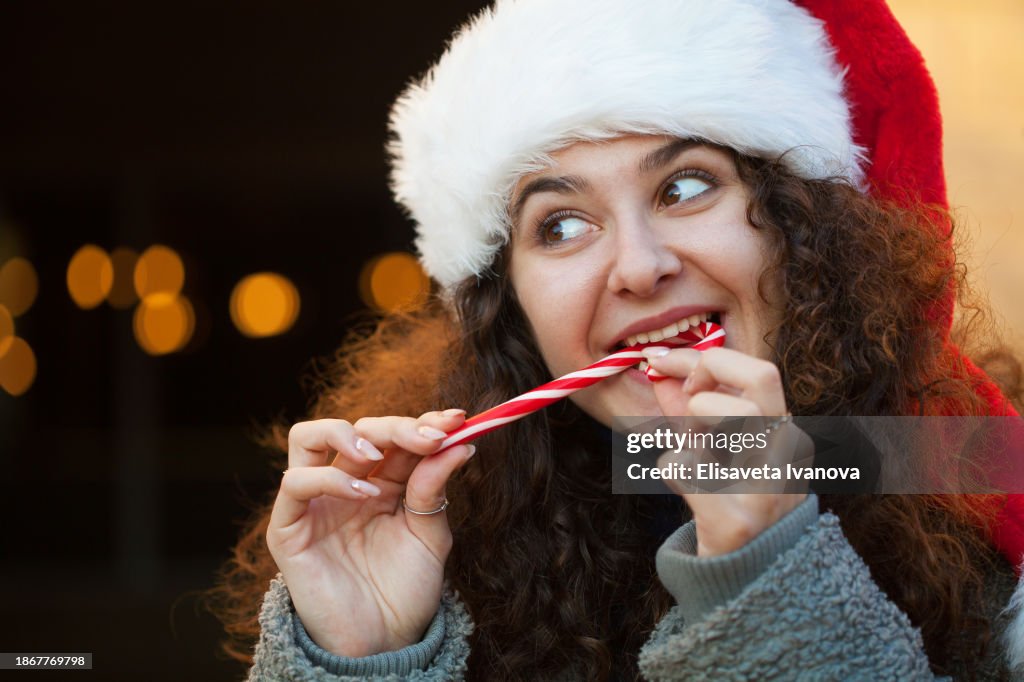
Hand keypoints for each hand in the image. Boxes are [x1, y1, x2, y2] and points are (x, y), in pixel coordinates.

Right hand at [266, 410, 474, 656]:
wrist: (382, 643)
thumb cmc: (405, 590)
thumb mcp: (430, 535)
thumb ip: (434, 489)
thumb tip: (459, 443)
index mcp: (381, 482)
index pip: (395, 435)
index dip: (424, 422)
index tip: (458, 419)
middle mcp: (346, 483)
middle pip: (359, 428)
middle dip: (398, 426)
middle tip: (431, 438)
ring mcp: (315, 502)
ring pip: (308, 437)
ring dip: (346, 432)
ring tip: (380, 456)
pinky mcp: (289, 528)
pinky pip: (295, 484)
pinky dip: (330, 478)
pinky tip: (365, 493)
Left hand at [642, 347, 809, 555]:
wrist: (746, 577)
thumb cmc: (729, 505)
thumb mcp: (712, 449)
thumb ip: (687, 409)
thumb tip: (657, 368)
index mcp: (784, 432)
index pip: (758, 369)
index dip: (704, 357)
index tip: (663, 362)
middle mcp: (787, 454)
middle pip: (761, 375)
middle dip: (709, 372)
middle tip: (684, 395)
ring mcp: (768, 485)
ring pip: (728, 413)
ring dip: (692, 424)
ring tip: (695, 452)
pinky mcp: (736, 518)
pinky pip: (684, 465)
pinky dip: (673, 466)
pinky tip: (687, 484)